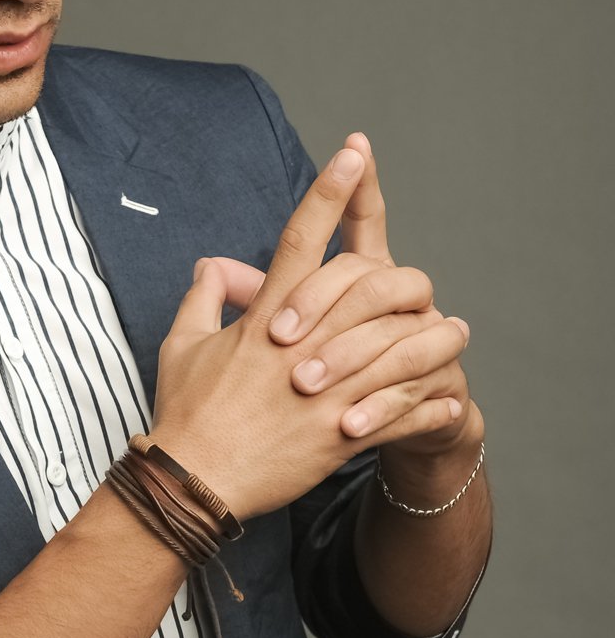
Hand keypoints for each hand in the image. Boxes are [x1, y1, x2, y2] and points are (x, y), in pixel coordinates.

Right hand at [151, 143, 466, 521]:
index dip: (327, 193)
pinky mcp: (337, 437)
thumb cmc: (184, 416)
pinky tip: (449, 402)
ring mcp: (323, 393)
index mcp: (264, 320)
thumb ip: (202, 299)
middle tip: (423, 278)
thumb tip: (211, 266)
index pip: (300, 241)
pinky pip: (398, 417)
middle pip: (365, 288)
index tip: (351, 154)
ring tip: (456, 332)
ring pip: (397, 352)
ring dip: (433, 339)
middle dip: (402, 273)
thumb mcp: (181, 346)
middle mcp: (300, 348)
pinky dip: (428, 409)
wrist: (190, 484)